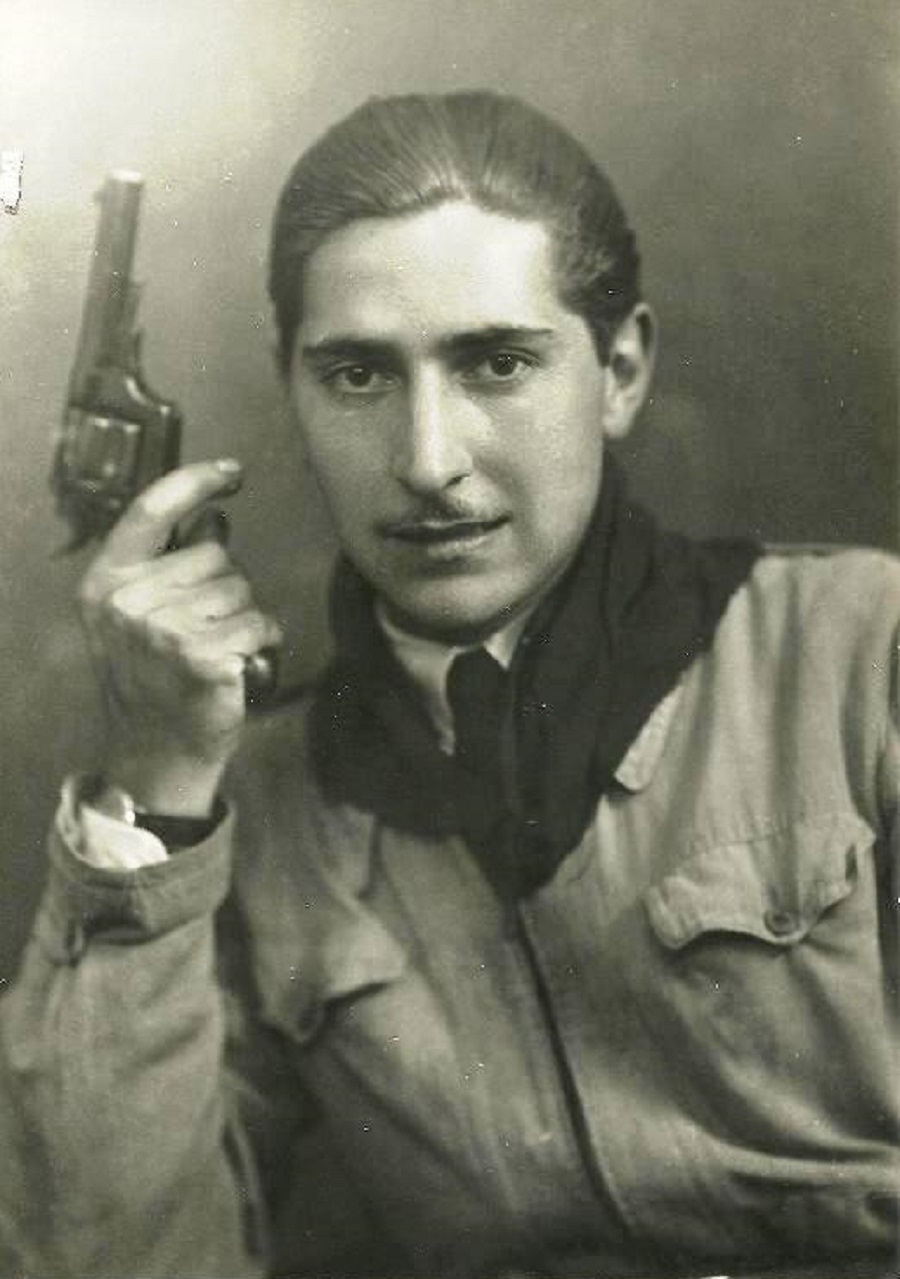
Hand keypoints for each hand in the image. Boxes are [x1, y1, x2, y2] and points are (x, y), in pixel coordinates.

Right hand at [78, 459, 282, 814]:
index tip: (233, 472)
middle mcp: (129, 600)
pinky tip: (241, 663)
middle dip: (226, 585)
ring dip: (245, 615)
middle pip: (215, 554)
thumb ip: (171, 565)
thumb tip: (215, 517)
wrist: (154, 752)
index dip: (195, 482)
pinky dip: (263, 640)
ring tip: (219, 649)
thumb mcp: (143, 616)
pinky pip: (260, 621)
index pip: (151, 511)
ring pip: (243, 588)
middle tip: (206, 628)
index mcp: (107, 582)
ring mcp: (165, 628)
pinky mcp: (203, 655)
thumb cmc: (154, 679)